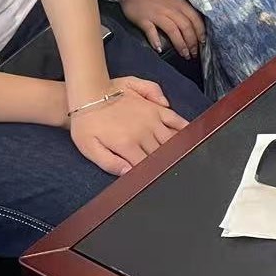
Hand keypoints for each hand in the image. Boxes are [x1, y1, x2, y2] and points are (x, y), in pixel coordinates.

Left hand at [68, 76, 188, 175]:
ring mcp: (151, 118)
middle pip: (161, 153)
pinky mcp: (154, 107)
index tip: (159, 181)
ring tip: (184, 157)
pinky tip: (189, 134)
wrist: (89, 94)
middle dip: (167, 163)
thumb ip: (109, 163)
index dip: (153, 175)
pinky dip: (183, 126)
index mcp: (127, 145)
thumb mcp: (89, 148)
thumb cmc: (86, 122)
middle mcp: (143, 132)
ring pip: (171, 138)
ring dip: (177, 149)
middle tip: (177, 172)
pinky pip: (174, 118)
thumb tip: (129, 173)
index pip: (146, 166)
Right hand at [119, 0, 204, 60]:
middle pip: (186, 27)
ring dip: (180, 44)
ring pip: (173, 31)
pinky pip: (151, 31)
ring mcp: (157, 14)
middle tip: (193, 54)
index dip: (200, 33)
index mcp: (180, 4)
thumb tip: (194, 28)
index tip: (203, 44)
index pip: (195, 19)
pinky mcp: (144, 19)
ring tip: (184, 55)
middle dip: (192, 42)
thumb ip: (183, 11)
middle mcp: (171, 9)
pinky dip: (156, 40)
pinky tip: (159, 49)